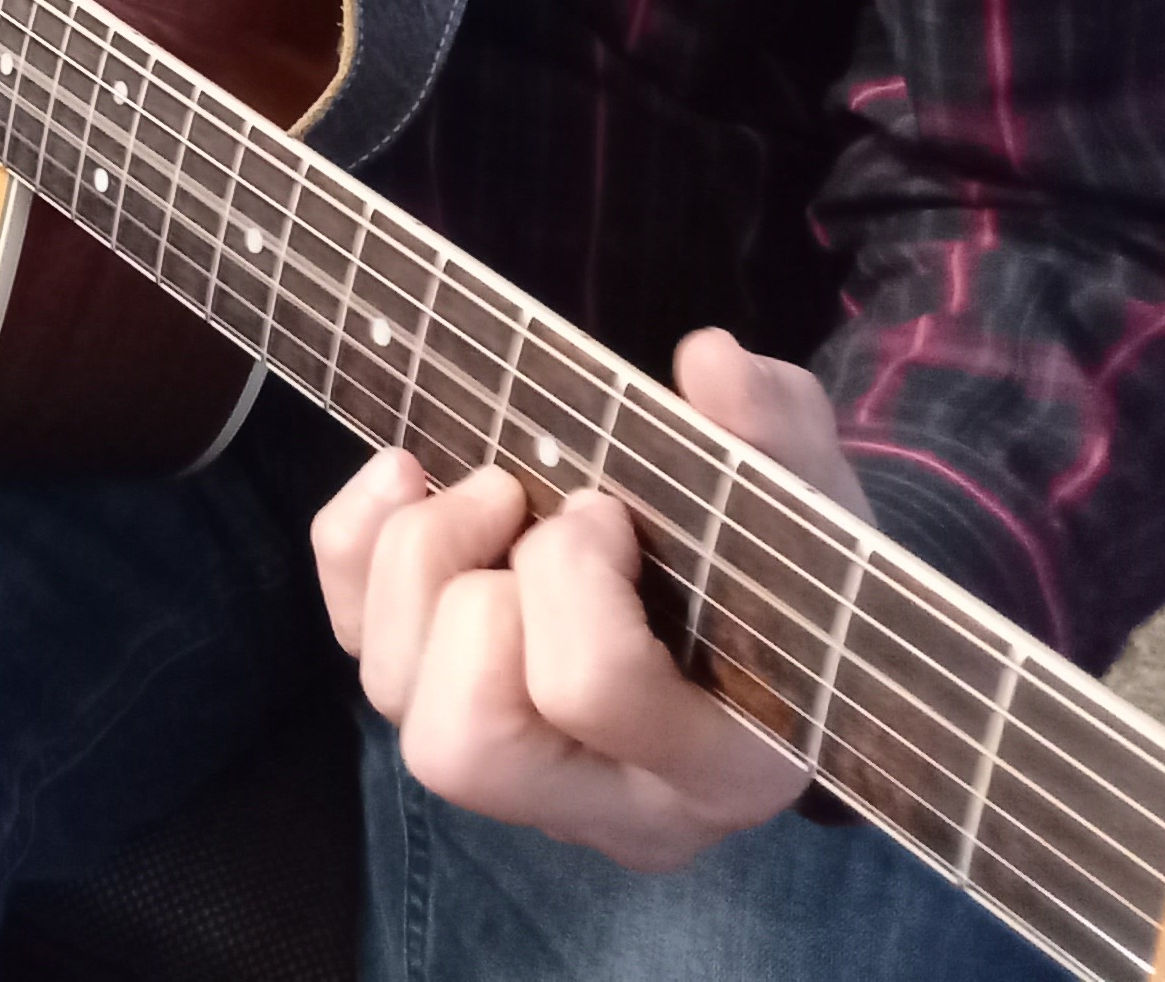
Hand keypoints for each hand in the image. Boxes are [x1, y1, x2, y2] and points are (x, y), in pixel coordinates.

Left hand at [310, 327, 869, 871]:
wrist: (775, 612)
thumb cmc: (796, 568)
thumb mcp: (813, 502)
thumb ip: (780, 435)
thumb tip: (712, 362)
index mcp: (719, 766)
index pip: (590, 692)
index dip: (573, 575)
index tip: (610, 509)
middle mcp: (605, 802)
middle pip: (465, 739)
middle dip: (476, 593)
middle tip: (526, 505)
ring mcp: (515, 773)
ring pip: (393, 696)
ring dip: (416, 564)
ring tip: (487, 491)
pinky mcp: (446, 707)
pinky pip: (351, 641)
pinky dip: (355, 548)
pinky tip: (405, 476)